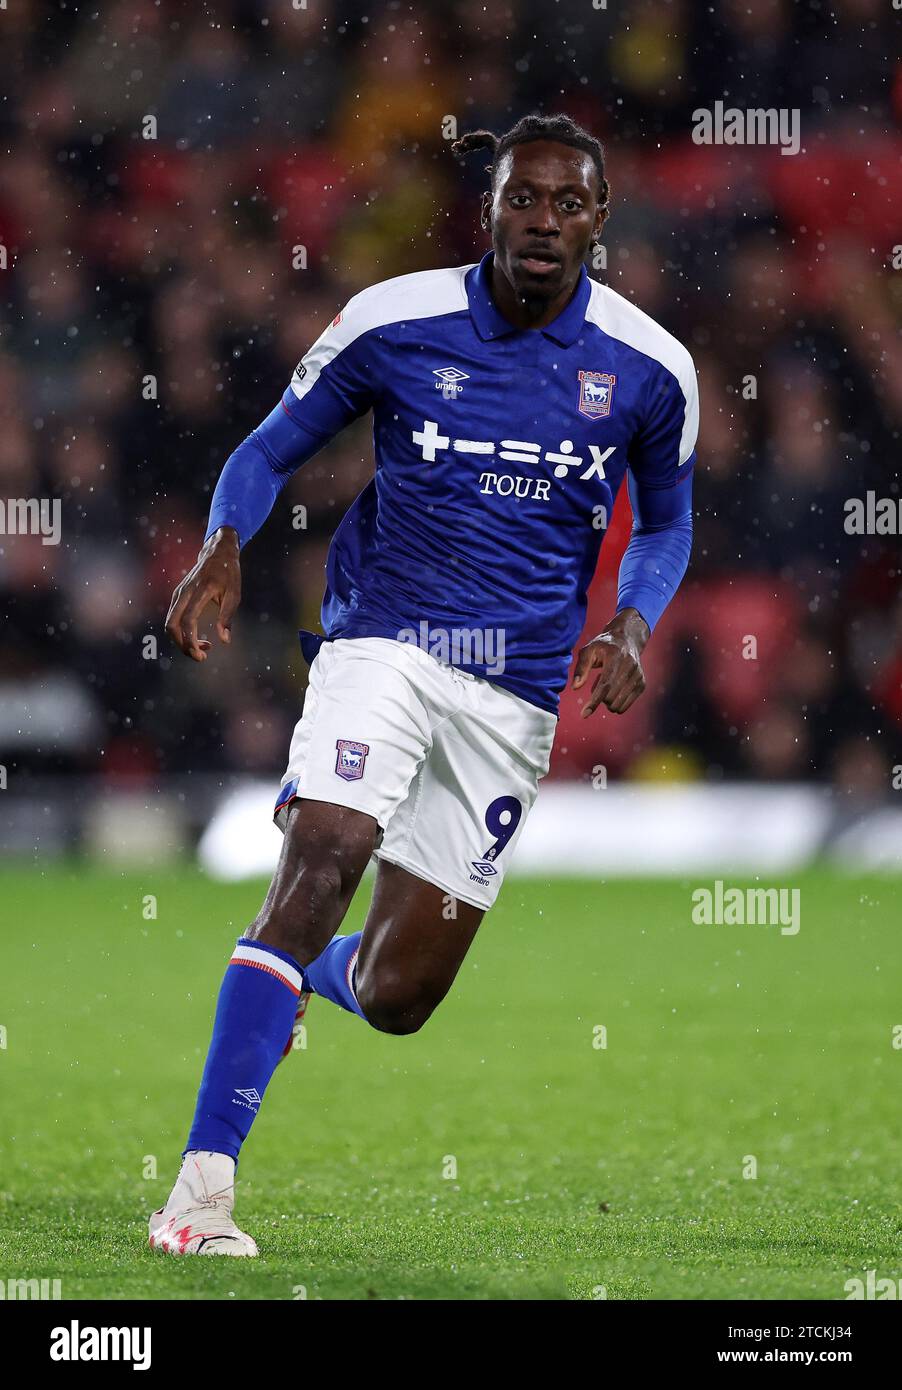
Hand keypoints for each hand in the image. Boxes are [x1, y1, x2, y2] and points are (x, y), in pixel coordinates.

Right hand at [165, 527, 240, 661]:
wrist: (217, 552)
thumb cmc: (228, 573)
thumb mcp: (234, 594)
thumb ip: (227, 617)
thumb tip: (224, 640)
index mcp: (201, 590)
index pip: (188, 620)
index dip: (190, 640)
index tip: (201, 654)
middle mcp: (185, 592)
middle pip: (171, 624)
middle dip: (182, 645)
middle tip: (201, 656)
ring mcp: (178, 593)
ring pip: (170, 623)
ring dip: (183, 641)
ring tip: (204, 648)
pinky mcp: (177, 596)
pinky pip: (174, 619)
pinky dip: (182, 633)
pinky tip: (198, 638)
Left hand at [572, 608, 648, 716]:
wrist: (627, 640)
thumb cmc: (603, 646)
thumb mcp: (588, 651)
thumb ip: (580, 668)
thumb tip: (574, 687)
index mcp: (616, 656)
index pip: (606, 684)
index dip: (595, 701)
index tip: (584, 714)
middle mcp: (630, 666)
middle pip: (611, 697)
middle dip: (599, 698)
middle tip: (596, 682)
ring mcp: (638, 676)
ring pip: (618, 704)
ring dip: (607, 701)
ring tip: (606, 685)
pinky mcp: (642, 684)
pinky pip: (625, 706)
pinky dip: (615, 703)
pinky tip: (614, 689)